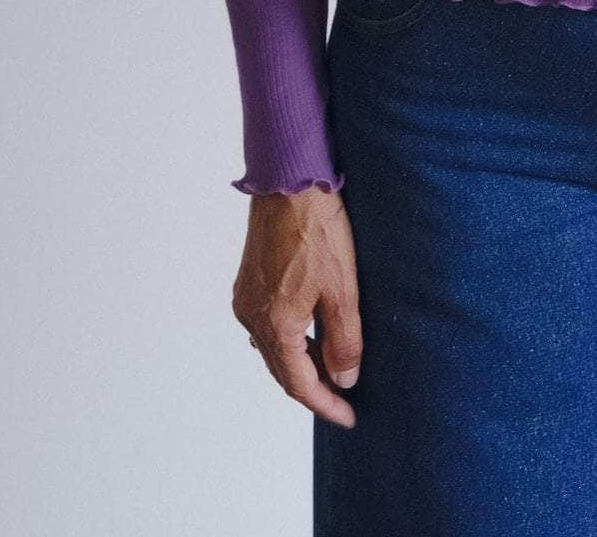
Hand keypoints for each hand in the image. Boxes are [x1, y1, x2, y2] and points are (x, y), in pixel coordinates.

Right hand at [232, 187, 362, 427]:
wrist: (289, 179)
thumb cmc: (319, 228)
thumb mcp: (343, 287)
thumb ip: (344, 338)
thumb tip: (344, 378)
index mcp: (274, 324)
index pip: (298, 383)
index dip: (325, 404)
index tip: (349, 417)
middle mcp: (252, 316)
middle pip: (282, 369)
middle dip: (313, 387)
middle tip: (344, 399)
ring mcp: (247, 297)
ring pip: (274, 347)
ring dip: (302, 362)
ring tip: (334, 367)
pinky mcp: (249, 280)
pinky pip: (269, 324)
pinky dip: (291, 337)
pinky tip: (312, 332)